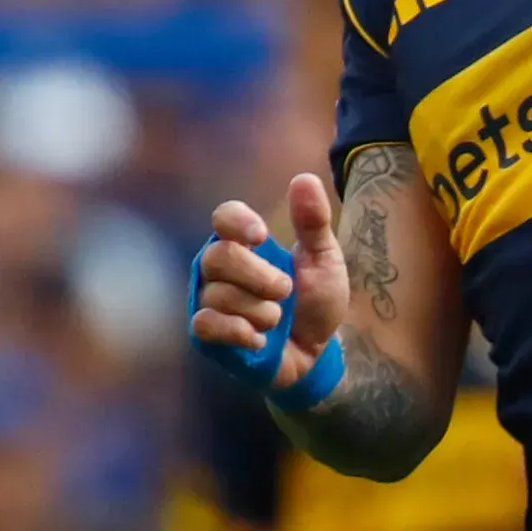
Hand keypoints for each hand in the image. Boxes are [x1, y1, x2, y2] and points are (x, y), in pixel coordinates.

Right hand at [190, 173, 349, 392]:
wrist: (317, 352)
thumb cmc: (316, 301)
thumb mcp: (325, 259)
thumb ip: (313, 222)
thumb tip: (303, 178)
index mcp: (246, 242)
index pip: (224, 217)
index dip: (237, 222)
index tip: (262, 236)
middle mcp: (221, 268)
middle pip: (218, 256)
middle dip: (258, 277)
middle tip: (285, 290)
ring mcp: (209, 300)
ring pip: (219, 295)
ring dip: (260, 311)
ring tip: (278, 320)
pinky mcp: (206, 334)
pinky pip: (206, 325)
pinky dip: (238, 332)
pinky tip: (260, 340)